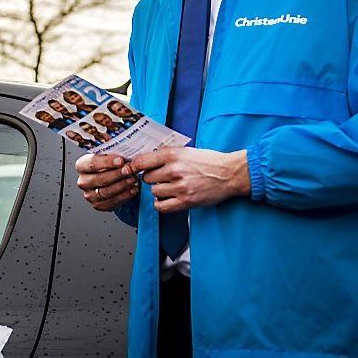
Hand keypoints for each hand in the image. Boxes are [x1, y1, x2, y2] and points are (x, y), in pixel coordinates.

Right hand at [75, 153, 138, 210]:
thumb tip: (122, 143)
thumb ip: (113, 149)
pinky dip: (124, 196)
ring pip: (105, 192)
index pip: (91, 163)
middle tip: (129, 170)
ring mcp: (89, 195)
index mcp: (82, 165)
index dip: (107, 162)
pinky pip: (111, 203)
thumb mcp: (110, 153)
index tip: (121, 160)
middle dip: (116, 175)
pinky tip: (133, 189)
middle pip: (98, 179)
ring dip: (122, 185)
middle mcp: (83, 181)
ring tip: (133, 179)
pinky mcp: (98, 205)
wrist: (113, 178)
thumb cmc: (111, 164)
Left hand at [122, 147, 249, 211]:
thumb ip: (166, 154)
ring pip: (154, 192)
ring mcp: (180, 187)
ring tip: (170, 187)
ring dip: (159, 191)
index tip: (128, 170)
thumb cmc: (209, 161)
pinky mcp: (186, 201)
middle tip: (162, 178)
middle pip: (147, 178)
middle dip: (151, 178)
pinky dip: (161, 203)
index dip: (132, 166)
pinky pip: (161, 206)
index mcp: (173, 155)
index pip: (142, 161)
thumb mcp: (186, 151)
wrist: (230, 174)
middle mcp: (174, 170)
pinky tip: (167, 199)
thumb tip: (145, 158)